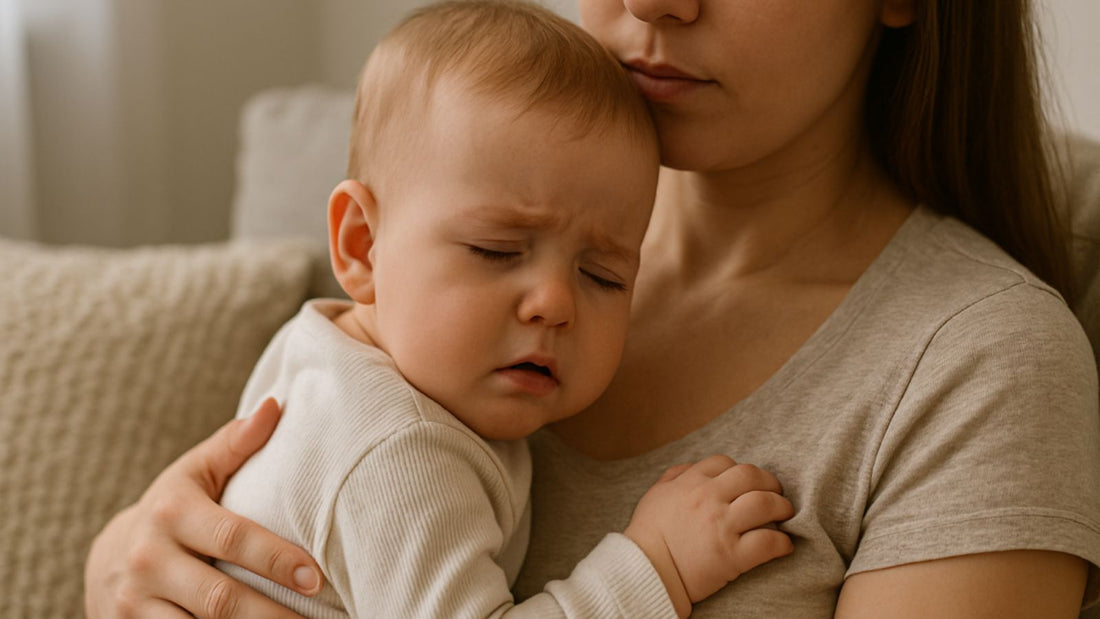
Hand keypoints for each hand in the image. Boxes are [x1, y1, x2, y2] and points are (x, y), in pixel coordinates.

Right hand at [84, 399, 323, 617]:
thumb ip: (235, 444)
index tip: (315, 577)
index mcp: (172, 512)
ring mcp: (135, 603)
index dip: (275, 559)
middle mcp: (148, 559)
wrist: (108, 559)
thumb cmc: (173, 508)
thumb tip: (276, 406)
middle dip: (272, 616)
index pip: (231, 538)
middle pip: (220, 598)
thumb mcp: (194, 472)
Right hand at [624, 454, 794, 616]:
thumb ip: (674, 477)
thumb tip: (691, 468)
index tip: (747, 483)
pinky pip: (768, 542)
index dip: (740, 470)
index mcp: (691, 482)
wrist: (644, 571)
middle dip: (769, 482)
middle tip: (775, 493)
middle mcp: (708, 498)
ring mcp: (721, 526)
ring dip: (781, 507)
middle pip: (751, 476)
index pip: (725, 463)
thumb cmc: (646, 535)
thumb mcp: (655, 495)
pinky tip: (784, 546)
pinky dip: (781, 543)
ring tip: (785, 514)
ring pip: (765, 504)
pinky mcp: (732, 555)